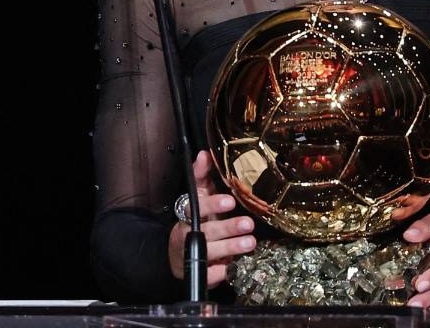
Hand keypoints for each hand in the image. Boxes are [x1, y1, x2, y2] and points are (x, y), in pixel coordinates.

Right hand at [168, 150, 255, 286]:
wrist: (179, 254)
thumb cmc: (197, 219)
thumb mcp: (199, 196)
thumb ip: (201, 176)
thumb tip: (205, 153)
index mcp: (190, 212)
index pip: (199, 206)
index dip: (213, 204)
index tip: (230, 201)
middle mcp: (190, 233)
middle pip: (208, 230)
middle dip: (228, 228)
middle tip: (248, 224)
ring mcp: (195, 254)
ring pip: (211, 251)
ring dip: (231, 247)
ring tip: (250, 243)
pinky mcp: (201, 273)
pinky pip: (210, 274)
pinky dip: (221, 272)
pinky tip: (233, 267)